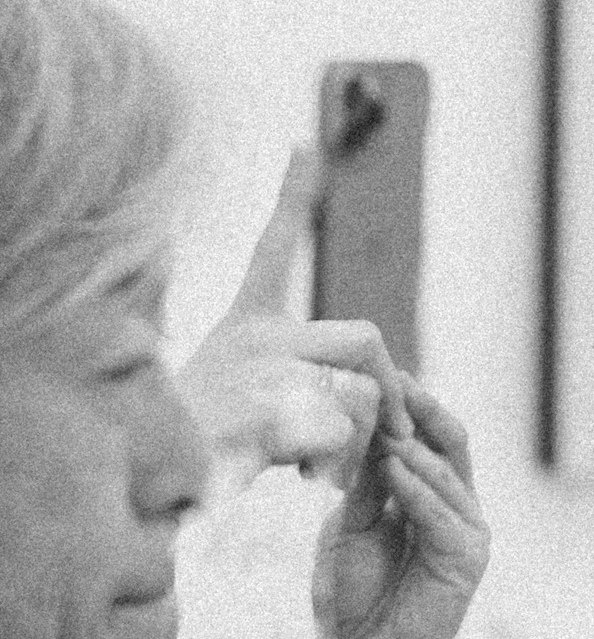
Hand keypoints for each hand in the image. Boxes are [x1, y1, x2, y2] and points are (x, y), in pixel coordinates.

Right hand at [178, 149, 401, 502]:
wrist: (158, 493)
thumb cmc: (206, 455)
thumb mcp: (255, 409)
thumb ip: (311, 387)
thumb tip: (381, 397)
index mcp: (245, 326)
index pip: (272, 250)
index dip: (291, 197)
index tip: (303, 145)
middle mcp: (253, 335)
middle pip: (365, 337)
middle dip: (389, 387)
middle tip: (386, 432)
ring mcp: (258, 367)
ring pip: (360, 385)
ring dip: (362, 432)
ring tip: (322, 468)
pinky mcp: (264, 406)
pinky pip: (344, 424)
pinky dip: (339, 458)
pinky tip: (300, 477)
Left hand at [316, 381, 488, 638]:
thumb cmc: (351, 593)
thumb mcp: (349, 522)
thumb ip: (363, 481)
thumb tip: (359, 422)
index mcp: (432, 498)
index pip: (426, 436)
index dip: (404, 404)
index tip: (373, 371)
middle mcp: (459, 509)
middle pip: (450, 442)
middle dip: (420, 409)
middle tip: (390, 379)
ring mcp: (469, 533)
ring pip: (448, 473)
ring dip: (412, 447)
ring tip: (380, 423)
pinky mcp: (469, 560)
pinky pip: (445, 514)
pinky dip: (418, 489)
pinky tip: (392, 468)